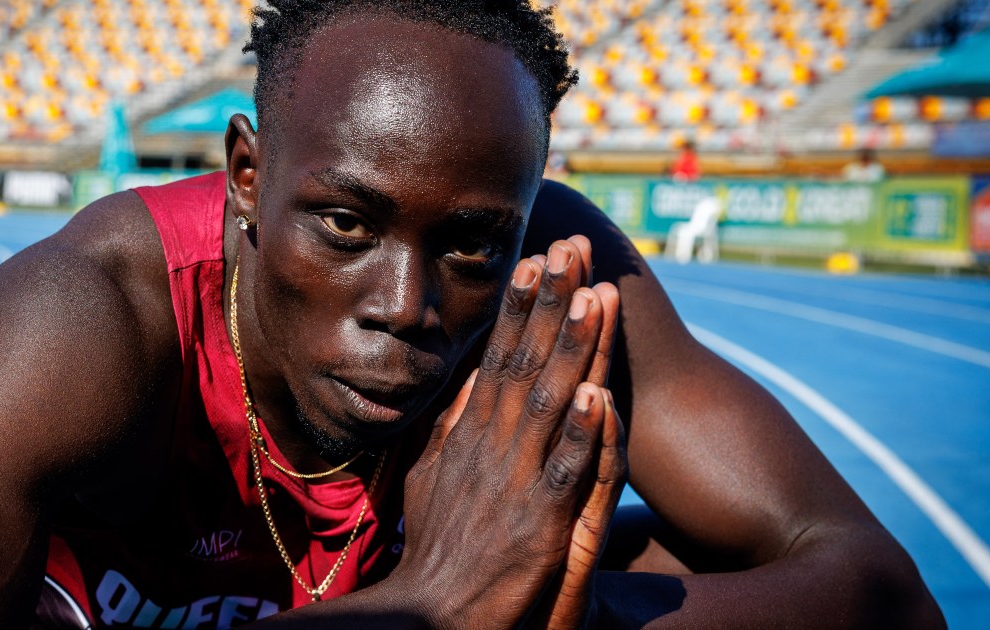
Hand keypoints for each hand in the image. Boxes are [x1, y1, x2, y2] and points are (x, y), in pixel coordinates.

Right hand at [391, 237, 619, 628]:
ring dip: (572, 349)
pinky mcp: (540, 524)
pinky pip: (564, 473)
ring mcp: (516, 482)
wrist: (434, 612)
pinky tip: (598, 396)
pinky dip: (580, 435)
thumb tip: (464, 382)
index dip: (518, 308)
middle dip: (548, 304)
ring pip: (548, 403)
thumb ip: (450, 429)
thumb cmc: (439, 547)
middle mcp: (492, 448)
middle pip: (524, 363)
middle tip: (570, 249)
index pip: (497, 357)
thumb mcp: (432, 476)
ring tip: (594, 297)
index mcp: (470, 436)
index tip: (533, 260)